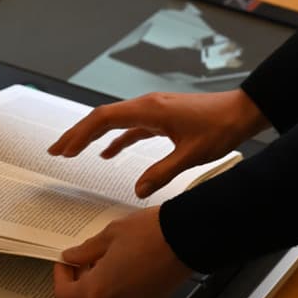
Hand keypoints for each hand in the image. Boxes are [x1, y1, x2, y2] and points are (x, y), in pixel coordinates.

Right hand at [48, 88, 266, 197]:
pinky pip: (131, 127)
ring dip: (94, 136)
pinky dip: (117, 139)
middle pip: (103, 118)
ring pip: (115, 121)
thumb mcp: (190, 156)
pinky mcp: (162, 117)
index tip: (63, 150)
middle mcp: (147, 106)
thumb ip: (162, 173)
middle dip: (78, 134)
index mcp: (149, 110)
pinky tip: (108, 154)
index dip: (80, 134)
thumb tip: (138, 191)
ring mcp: (154, 110)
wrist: (241, 111)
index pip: (104, 119)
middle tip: (56, 151)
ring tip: (74, 152)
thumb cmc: (219, 128)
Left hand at [52, 207, 191, 297]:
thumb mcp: (110, 234)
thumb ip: (86, 250)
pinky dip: (121, 284)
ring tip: (112, 254)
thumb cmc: (151, 235)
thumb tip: (72, 256)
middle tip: (88, 253)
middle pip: (86, 297)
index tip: (66, 262)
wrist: (186, 239)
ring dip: (102, 280)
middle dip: (83, 275)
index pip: (64, 295)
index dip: (60, 276)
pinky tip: (129, 262)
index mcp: (98, 290)